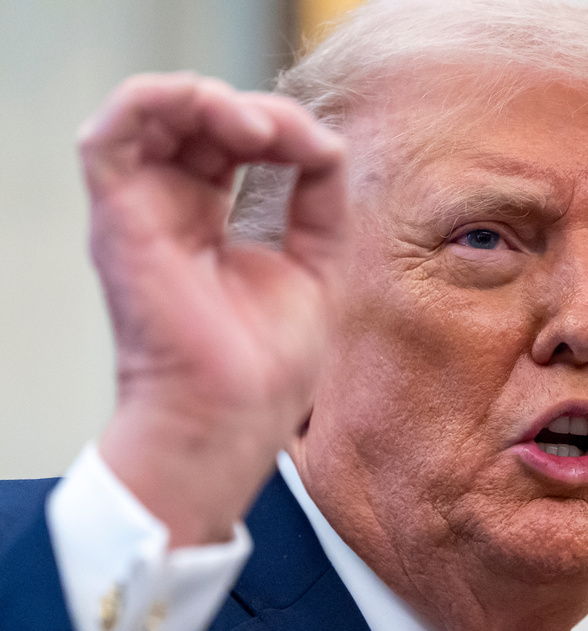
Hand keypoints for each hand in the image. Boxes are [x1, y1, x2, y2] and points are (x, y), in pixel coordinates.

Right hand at [81, 73, 347, 546]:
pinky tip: (227, 126)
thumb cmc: (267, 367)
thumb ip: (320, 199)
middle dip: (248, 110)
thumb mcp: (317, 264)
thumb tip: (324, 143)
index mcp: (204, 221)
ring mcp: (139, 214)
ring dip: (206, 99)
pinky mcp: (120, 221)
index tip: (319, 152)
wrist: (234, 420)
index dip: (275, 127)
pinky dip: (162, 103)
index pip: (227, 142)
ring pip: (147, 112)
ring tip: (257, 129)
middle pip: (192, 120)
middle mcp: (165, 210)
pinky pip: (110, 134)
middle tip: (286, 136)